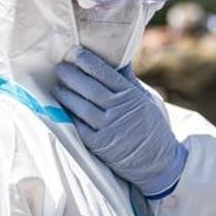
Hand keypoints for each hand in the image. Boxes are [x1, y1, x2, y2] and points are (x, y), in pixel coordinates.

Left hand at [53, 48, 187, 198]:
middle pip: (89, 88)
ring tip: (57, 87)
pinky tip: (61, 108)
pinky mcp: (100, 145)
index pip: (104, 73)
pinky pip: (78, 126)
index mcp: (131, 95)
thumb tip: (119, 58)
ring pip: (80, 106)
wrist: (158, 162)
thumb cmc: (151, 127)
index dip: (86, 61)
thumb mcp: (145, 100)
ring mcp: (108, 128)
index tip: (73, 53)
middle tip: (60, 68)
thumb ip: (128, 80)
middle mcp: (119, 110)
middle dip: (71, 75)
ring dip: (65, 95)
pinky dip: (68, 115)